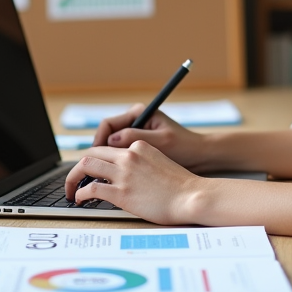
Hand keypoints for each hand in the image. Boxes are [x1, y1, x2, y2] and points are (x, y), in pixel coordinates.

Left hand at [65, 141, 206, 223]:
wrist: (191, 197)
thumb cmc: (180, 186)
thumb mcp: (160, 162)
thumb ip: (141, 162)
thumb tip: (127, 173)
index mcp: (139, 146)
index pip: (107, 146)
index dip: (95, 158)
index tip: (91, 170)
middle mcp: (129, 155)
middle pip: (92, 153)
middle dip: (79, 167)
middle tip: (75, 179)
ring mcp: (124, 173)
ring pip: (85, 166)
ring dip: (72, 178)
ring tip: (70, 190)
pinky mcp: (121, 192)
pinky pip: (90, 189)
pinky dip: (80, 193)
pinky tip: (79, 200)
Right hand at [93, 103, 209, 169]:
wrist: (201, 157)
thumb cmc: (184, 147)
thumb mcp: (160, 141)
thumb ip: (135, 138)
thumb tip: (111, 141)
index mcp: (139, 114)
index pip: (108, 125)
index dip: (98, 142)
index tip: (92, 158)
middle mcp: (135, 122)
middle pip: (106, 136)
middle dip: (98, 153)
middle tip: (91, 172)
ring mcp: (137, 134)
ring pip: (112, 148)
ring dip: (106, 161)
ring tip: (100, 177)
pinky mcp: (140, 147)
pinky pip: (121, 154)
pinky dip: (116, 165)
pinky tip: (115, 178)